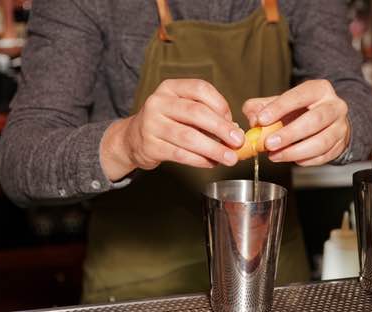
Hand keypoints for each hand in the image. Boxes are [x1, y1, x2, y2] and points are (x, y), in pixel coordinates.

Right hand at [101, 79, 243, 180]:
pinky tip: (211, 163)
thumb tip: (234, 130)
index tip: (233, 122)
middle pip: (196, 113)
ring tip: (229, 158)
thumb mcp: (183, 108)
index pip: (200, 89)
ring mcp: (151, 124)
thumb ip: (207, 115)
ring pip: (188, 137)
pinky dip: (199, 160)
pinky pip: (180, 154)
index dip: (221, 105)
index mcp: (171, 88)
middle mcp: (159, 102)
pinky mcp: (150, 146)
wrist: (134, 138)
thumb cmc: (167, 122)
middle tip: (238, 141)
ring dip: (213, 149)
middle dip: (221, 128)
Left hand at [242, 80, 350, 165]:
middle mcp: (334, 106)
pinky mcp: (341, 145)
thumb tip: (253, 120)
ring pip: (321, 142)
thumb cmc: (299, 110)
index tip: (262, 119)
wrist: (325, 120)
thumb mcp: (278, 102)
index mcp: (319, 89)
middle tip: (268, 143)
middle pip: (314, 120)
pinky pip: (324, 156)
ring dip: (295, 151)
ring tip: (275, 155)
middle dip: (289, 134)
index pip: (299, 96)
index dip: (279, 108)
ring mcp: (340, 127)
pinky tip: (291, 159)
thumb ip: (259, 107)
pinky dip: (306, 160)